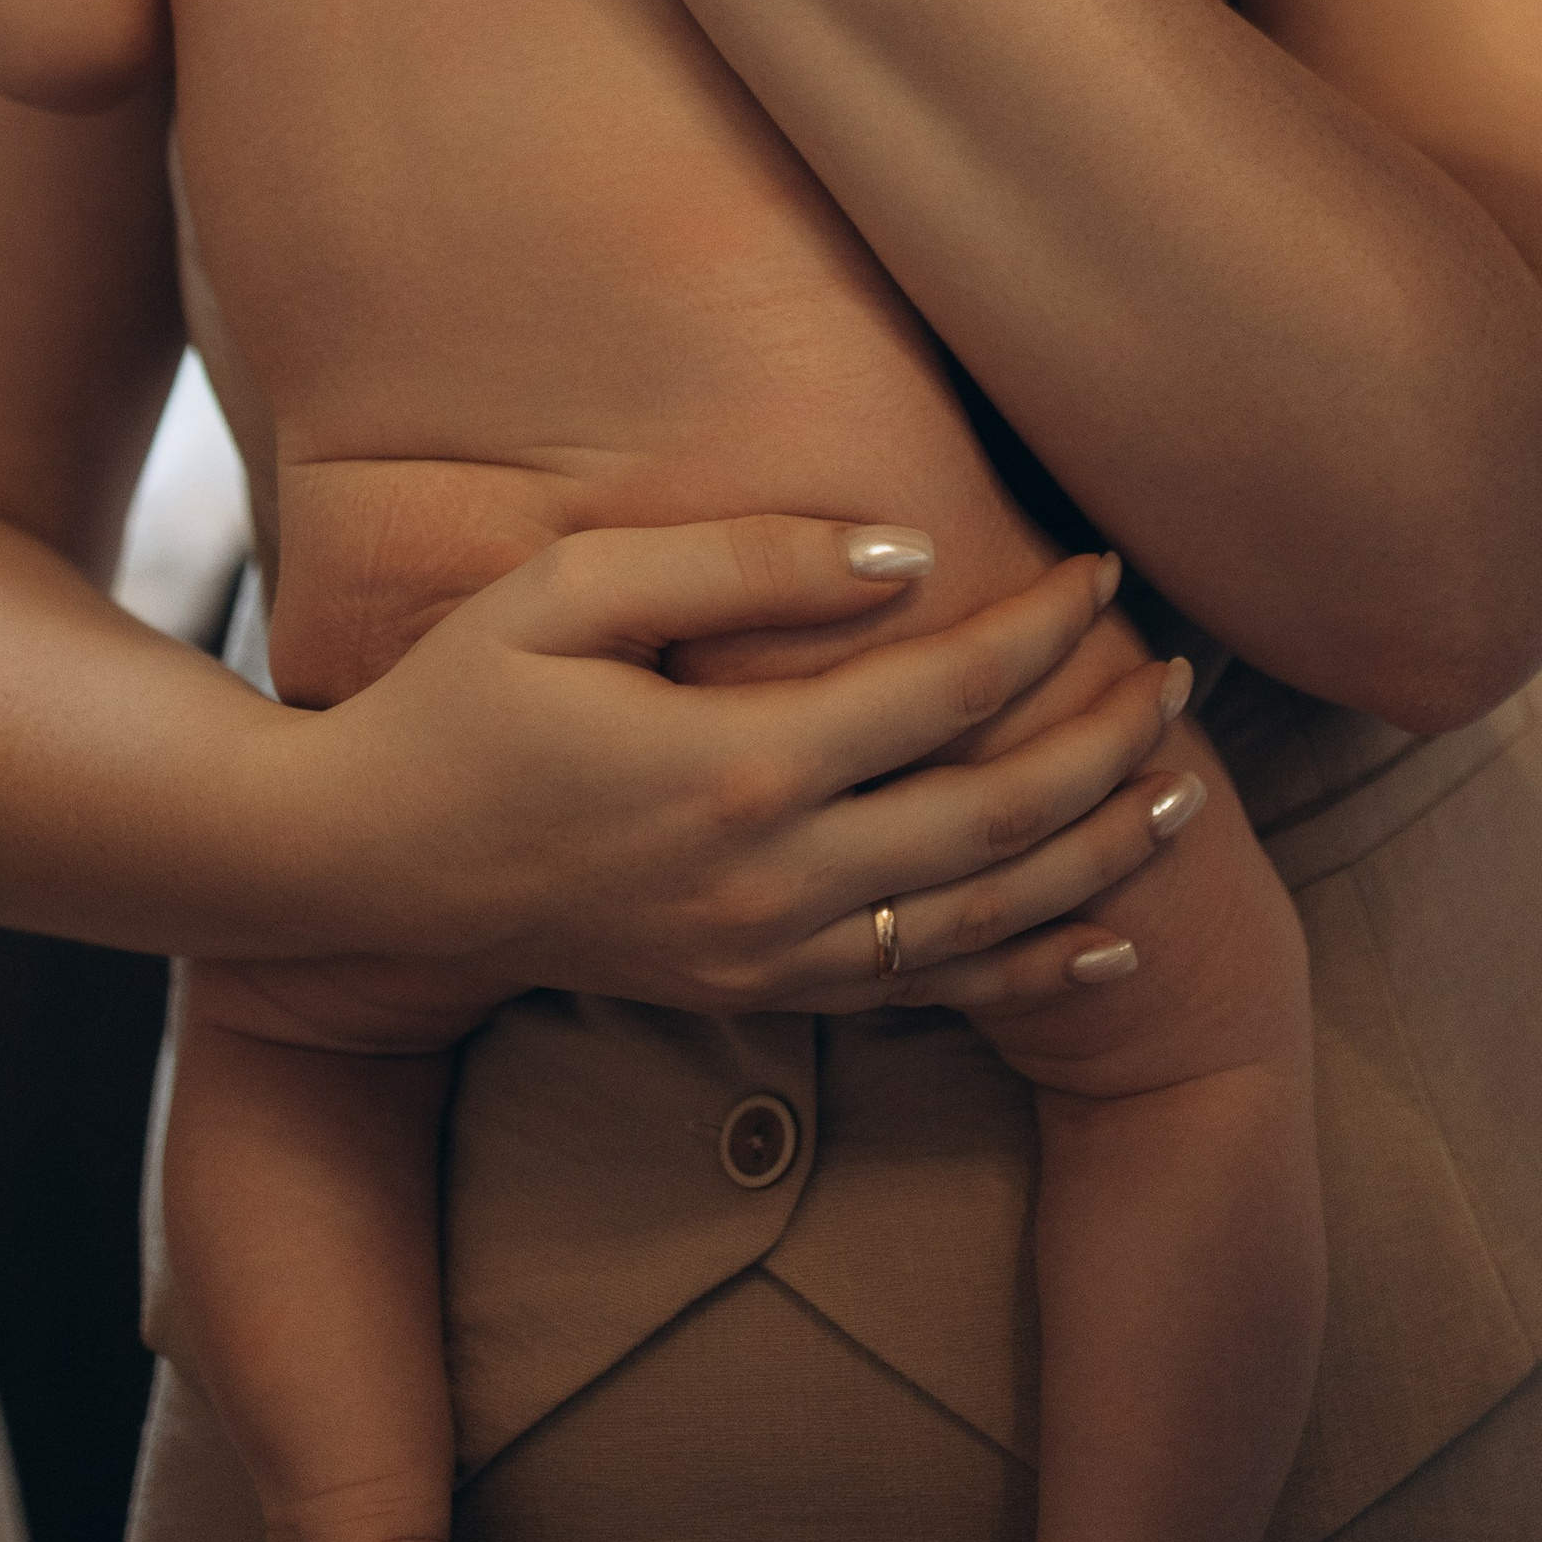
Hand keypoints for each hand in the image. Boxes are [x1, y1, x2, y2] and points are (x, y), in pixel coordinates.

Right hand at [269, 518, 1189, 1018]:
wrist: (356, 869)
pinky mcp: (750, 990)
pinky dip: (1029, 968)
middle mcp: (770, 875)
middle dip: (1105, 741)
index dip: (1040, 626)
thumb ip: (741, 563)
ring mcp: (764, 951)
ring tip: (1185, 796)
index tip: (1102, 567)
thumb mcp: (570, 590)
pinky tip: (1106, 941)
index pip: (943, 688)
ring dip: (1094, 857)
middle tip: (1182, 674)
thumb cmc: (455, 700)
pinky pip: (924, 990)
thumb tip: (912, 551)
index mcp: (737, 763)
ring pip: (980, 914)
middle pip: (995, 812)